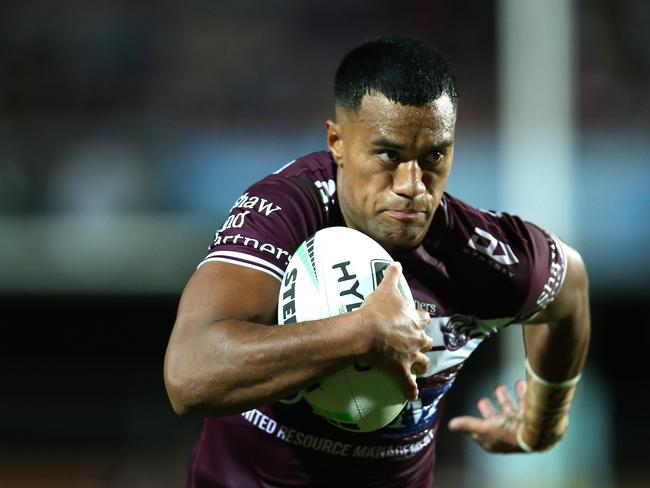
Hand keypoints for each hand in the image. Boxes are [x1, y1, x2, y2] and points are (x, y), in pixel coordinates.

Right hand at [359, 262, 432, 400]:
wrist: (367, 331)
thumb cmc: (377, 310)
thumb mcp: (386, 288)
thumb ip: (393, 275)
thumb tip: (397, 263)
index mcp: (414, 319)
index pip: (422, 318)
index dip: (419, 319)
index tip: (416, 319)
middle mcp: (417, 338)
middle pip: (426, 341)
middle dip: (423, 342)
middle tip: (416, 343)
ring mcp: (410, 356)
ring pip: (422, 362)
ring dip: (420, 364)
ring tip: (417, 367)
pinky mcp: (401, 370)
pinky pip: (408, 384)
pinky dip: (410, 390)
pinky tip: (412, 396)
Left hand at [447, 380, 526, 452]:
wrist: (538, 434)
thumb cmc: (510, 434)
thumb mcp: (484, 428)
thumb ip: (468, 424)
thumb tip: (451, 425)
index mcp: (493, 440)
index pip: (480, 434)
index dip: (474, 426)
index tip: (469, 417)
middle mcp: (505, 434)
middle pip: (495, 421)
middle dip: (489, 410)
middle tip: (482, 400)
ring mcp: (518, 426)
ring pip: (509, 410)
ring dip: (504, 398)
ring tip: (499, 388)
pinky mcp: (529, 418)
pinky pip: (524, 403)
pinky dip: (521, 393)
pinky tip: (519, 384)